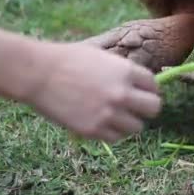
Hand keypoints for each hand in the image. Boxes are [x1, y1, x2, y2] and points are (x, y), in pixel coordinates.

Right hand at [26, 42, 161, 141]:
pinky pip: (116, 137)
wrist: (38, 73)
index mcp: (127, 71)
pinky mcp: (94, 129)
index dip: (148, 89)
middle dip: (146, 108)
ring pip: (137, 127)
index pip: (154, 86)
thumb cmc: (68, 60)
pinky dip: (112, 132)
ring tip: (116, 116)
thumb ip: (123, 71)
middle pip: (154, 108)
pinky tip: (102, 122)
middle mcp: (122, 93)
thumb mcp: (102, 57)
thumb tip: (140, 85)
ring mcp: (109, 113)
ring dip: (129, 122)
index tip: (141, 92)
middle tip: (135, 108)